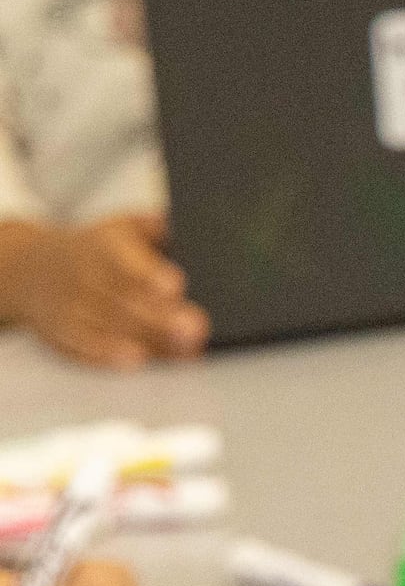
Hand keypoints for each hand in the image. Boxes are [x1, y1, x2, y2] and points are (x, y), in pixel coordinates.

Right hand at [0, 216, 208, 367]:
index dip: (148, 273)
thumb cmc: (95, 250)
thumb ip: (156, 226)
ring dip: (147, 340)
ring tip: (184, 348)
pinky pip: (84, 346)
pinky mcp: (60, 332)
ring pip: (109, 326)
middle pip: (124, 300)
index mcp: (100, 245)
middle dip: (161, 317)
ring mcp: (69, 306)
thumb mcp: (122, 227)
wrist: (28, 267)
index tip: (175, 284)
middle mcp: (82, 275)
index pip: (124, 260)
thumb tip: (187, 225)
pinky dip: (109, 355)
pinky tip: (137, 360)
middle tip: (195, 327)